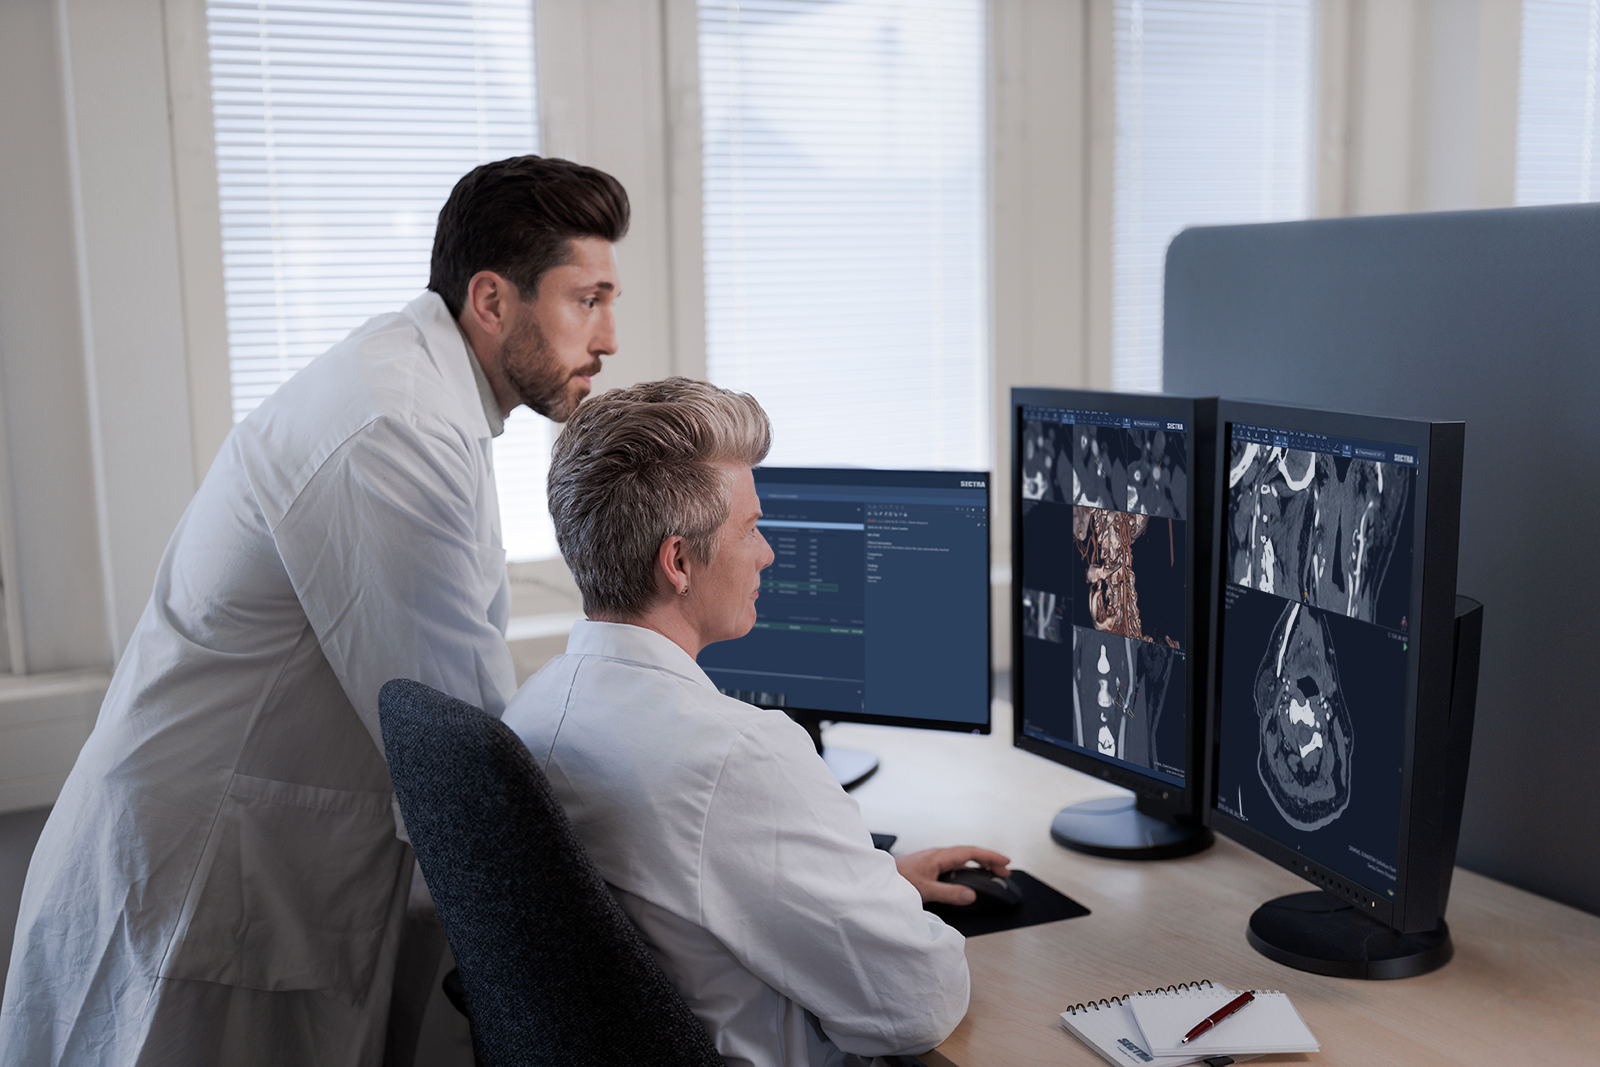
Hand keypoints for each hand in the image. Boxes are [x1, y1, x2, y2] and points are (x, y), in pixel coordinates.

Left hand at [895, 846, 1012, 906]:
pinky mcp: (930, 867)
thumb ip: (949, 893)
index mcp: (939, 856)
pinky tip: (969, 878)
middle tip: (1005, 871)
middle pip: (970, 855)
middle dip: (989, 861)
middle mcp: (938, 855)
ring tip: (992, 874)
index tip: (1005, 862)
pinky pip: (955, 865)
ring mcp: (934, 860)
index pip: (971, 853)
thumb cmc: (896, 881)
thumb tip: (971, 895)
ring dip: (979, 865)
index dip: (990, 857)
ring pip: (962, 859)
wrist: (877, 880)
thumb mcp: (925, 890)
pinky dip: (968, 870)